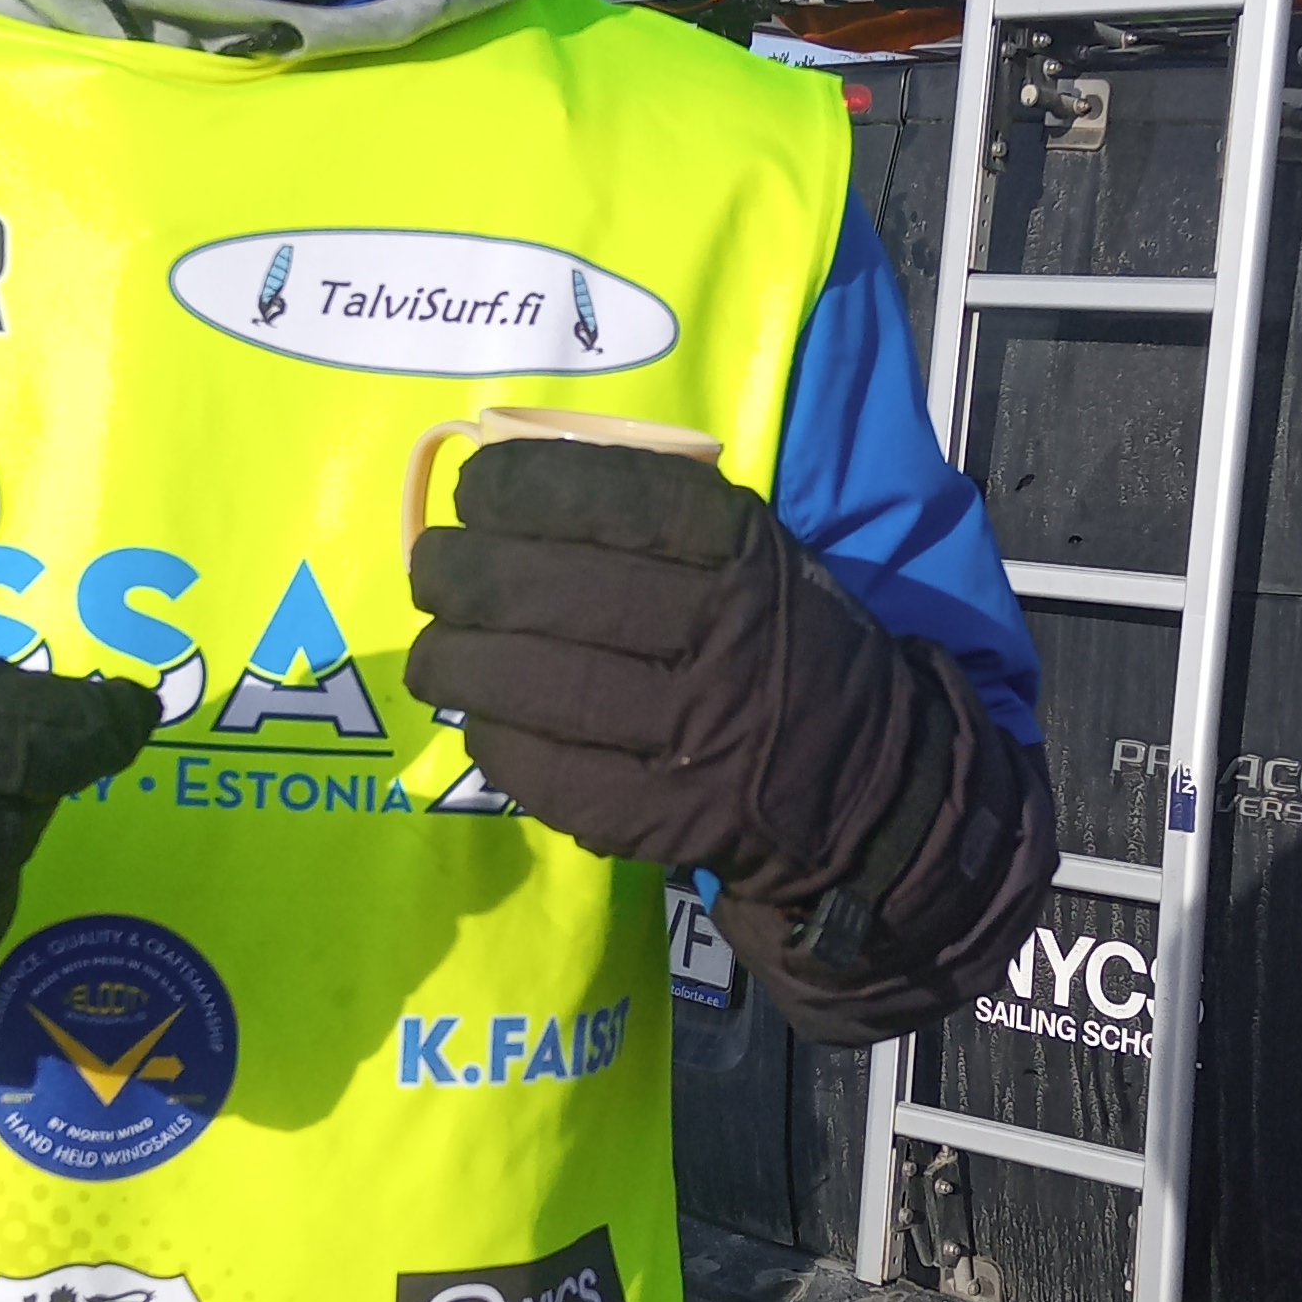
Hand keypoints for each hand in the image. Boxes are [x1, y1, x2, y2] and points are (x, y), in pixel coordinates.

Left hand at [403, 437, 921, 903]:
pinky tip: (483, 723)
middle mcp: (724, 635)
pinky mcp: (670, 816)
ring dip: (459, 664)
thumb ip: (662, 521)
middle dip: (464, 574)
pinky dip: (500, 744)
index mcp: (746, 553)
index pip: (615, 499)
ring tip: (433, 656)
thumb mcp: (759, 557)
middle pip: (558, 591)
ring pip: (544, 686)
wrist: (870, 784)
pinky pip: (555, 775)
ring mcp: (698, 733)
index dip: (522, 487)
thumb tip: (516, 485)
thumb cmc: (785, 648)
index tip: (475, 490)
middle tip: (431, 571)